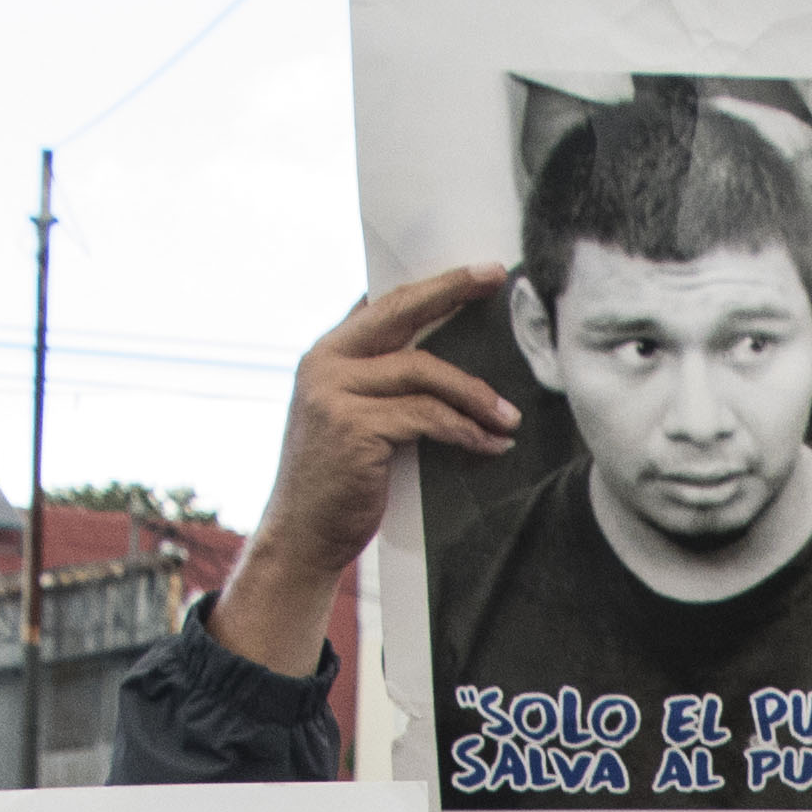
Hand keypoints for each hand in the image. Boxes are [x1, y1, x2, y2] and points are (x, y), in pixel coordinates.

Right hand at [213, 270, 526, 674]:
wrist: (303, 537)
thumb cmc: (338, 483)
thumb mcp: (352, 419)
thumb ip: (381, 386)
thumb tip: (446, 368)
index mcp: (325, 355)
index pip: (384, 305)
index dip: (432, 286)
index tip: (477, 274)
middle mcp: (324, 364)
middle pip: (400, 312)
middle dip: (452, 291)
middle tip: (494, 280)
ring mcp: (334, 394)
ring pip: (423, 372)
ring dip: (474, 395)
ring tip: (508, 417)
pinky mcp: (354, 428)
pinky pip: (427, 417)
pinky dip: (465, 430)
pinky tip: (489, 444)